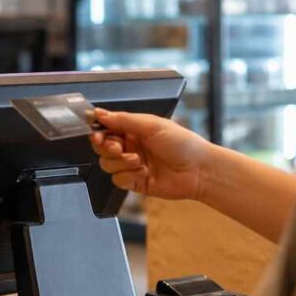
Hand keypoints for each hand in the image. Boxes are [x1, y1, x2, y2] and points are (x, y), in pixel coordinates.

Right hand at [88, 109, 210, 200]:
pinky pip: (117, 180)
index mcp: (133, 129)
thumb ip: (123, 119)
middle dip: (107, 148)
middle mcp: (130, 146)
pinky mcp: (134, 182)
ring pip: (107, 164)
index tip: (97, 134)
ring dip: (121, 162)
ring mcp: (131, 165)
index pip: (106, 129)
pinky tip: (144, 172)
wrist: (199, 170)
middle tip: (118, 148)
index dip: (98, 131)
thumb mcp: (152, 125)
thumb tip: (100, 114)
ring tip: (138, 160)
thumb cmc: (183, 144)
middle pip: (102, 148)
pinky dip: (128, 176)